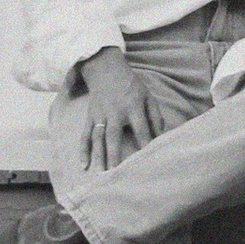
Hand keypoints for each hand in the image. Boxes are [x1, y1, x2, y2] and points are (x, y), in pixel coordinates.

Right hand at [71, 47, 187, 169]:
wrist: (106, 70)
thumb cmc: (131, 86)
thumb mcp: (148, 96)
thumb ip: (155, 116)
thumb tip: (161, 136)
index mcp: (132, 106)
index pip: (141, 128)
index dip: (145, 142)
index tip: (147, 159)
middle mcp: (115, 112)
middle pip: (114, 135)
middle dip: (114, 154)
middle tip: (116, 172)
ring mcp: (100, 115)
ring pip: (98, 138)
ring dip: (98, 155)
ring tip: (101, 173)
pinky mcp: (90, 117)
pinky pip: (85, 135)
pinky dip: (83, 150)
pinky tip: (84, 164)